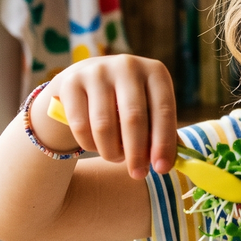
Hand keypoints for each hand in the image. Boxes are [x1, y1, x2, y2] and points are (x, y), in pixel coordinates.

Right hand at [37, 56, 178, 178]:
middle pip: (133, 118)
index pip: (163, 109)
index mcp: (155, 72)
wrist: (85, 80)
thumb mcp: (149, 108)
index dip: (164, 142)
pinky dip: (90, 145)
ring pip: (104, 125)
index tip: (162, 169)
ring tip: (116, 158)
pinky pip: (81, 126)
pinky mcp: (71, 82)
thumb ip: (161, 133)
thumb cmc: (125, 101)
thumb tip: (169, 163)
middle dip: (137, 153)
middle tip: (138, 175)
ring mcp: (97, 71)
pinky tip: (96, 147)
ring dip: (111, 151)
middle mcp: (127, 66)